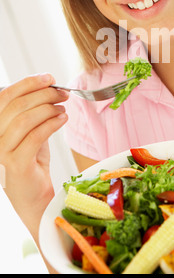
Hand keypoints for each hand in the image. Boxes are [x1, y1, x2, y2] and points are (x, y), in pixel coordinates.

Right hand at [0, 74, 68, 241]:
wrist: (34, 200)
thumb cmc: (32, 165)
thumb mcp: (30, 134)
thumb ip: (34, 114)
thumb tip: (49, 90)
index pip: (5, 97)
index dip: (27, 83)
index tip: (48, 77)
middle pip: (17, 106)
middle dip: (43, 94)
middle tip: (62, 93)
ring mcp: (2, 152)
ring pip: (25, 119)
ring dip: (49, 109)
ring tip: (63, 108)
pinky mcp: (16, 164)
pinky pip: (35, 136)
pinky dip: (52, 124)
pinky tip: (63, 119)